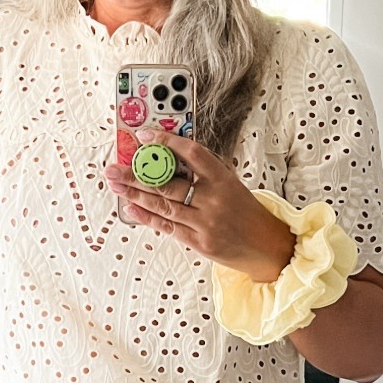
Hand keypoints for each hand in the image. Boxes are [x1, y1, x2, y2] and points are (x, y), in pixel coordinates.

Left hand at [105, 130, 295, 282]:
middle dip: (137, 174)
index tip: (144, 136)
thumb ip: (204, 172)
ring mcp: (206, 222)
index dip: (166, 142)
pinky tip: (130, 208)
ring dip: (135, 194)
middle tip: (114, 167)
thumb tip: (169, 157)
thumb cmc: (246, 213)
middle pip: (169, 182)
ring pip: (164, 204)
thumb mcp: (231, 184)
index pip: (192, 153)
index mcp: (223, 178)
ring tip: (115, 185)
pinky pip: (168, 227)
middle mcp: (214, 199)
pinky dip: (147, 217)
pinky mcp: (200, 243)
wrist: (267, 246)